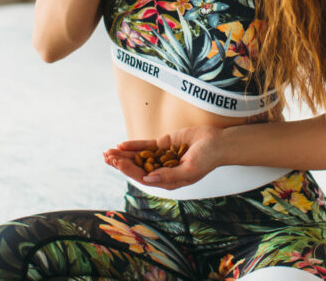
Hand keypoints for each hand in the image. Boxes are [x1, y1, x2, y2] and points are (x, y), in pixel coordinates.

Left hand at [103, 125, 225, 189]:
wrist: (218, 143)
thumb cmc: (207, 159)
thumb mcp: (190, 171)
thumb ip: (170, 175)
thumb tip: (149, 179)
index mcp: (168, 181)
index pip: (143, 177)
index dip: (129, 170)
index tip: (117, 163)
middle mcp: (162, 170)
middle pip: (137, 168)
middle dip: (121, 163)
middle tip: (107, 157)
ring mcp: (162, 157)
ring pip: (139, 157)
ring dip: (124, 155)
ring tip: (109, 152)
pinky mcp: (164, 144)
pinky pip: (146, 145)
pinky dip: (134, 145)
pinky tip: (122, 144)